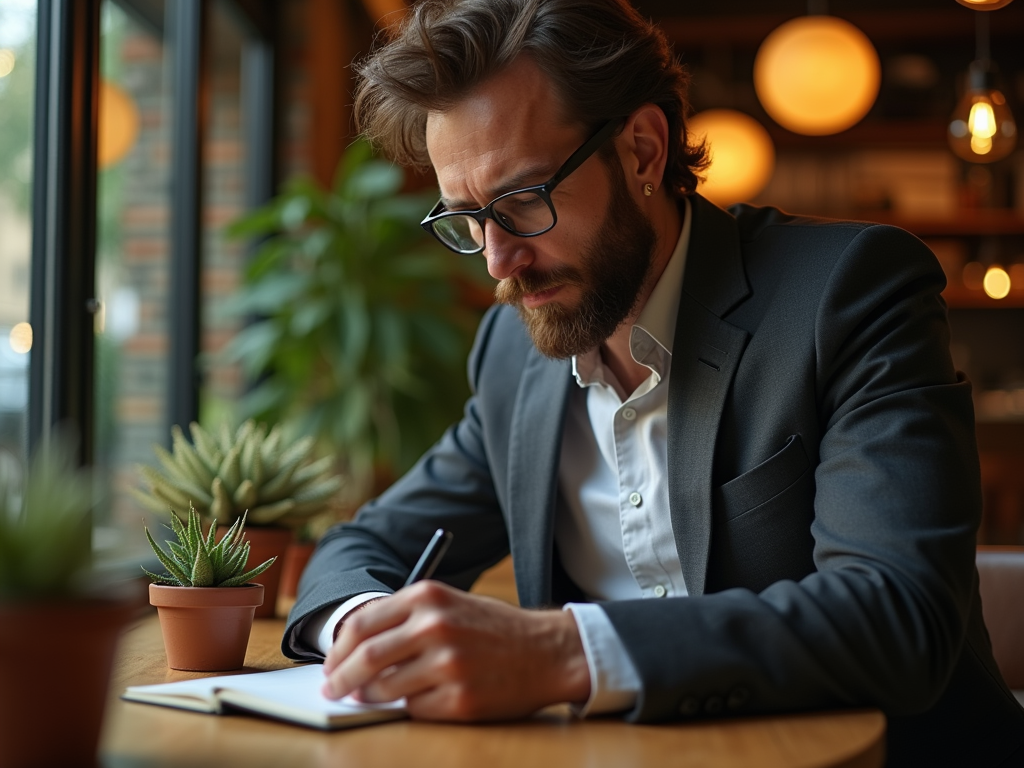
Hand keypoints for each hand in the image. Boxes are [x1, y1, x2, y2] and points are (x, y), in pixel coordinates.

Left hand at [321, 580, 590, 720]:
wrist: (546, 651)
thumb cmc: (491, 628)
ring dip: (370, 697)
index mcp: (428, 597)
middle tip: (333, 690)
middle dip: (341, 678)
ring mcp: (448, 665)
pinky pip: (414, 710)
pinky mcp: (460, 699)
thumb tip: (353, 649)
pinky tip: (420, 699)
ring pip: (384, 688)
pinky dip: (409, 707)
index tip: (330, 664)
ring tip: (370, 696)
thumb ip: (404, 619)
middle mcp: (435, 627)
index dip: (338, 649)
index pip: (361, 624)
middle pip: (365, 658)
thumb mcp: (448, 604)